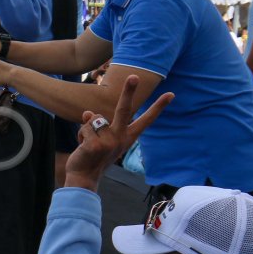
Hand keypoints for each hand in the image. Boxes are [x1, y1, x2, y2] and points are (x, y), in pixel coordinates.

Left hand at [64, 75, 174, 192]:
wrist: (84, 177)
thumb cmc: (93, 157)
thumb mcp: (101, 139)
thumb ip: (98, 125)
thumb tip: (88, 113)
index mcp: (126, 137)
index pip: (145, 120)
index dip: (158, 107)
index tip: (171, 94)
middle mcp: (121, 138)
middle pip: (124, 109)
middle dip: (129, 91)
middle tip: (133, 76)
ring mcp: (109, 141)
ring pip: (95, 119)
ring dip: (87, 129)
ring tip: (88, 143)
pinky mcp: (96, 144)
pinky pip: (85, 127)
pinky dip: (81, 134)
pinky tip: (83, 147)